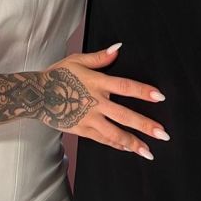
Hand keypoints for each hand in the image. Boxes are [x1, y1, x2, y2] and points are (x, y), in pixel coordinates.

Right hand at [39, 44, 167, 160]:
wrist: (37, 94)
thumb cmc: (58, 74)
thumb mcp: (77, 59)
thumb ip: (100, 57)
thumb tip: (118, 48)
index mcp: (97, 82)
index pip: (125, 86)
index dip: (143, 91)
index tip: (160, 97)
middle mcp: (95, 102)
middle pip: (124, 115)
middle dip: (145, 125)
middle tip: (163, 134)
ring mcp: (89, 119)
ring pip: (115, 133)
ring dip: (133, 143)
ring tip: (149, 152)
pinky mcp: (82, 130)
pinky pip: (103, 139)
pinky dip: (116, 144)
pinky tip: (128, 148)